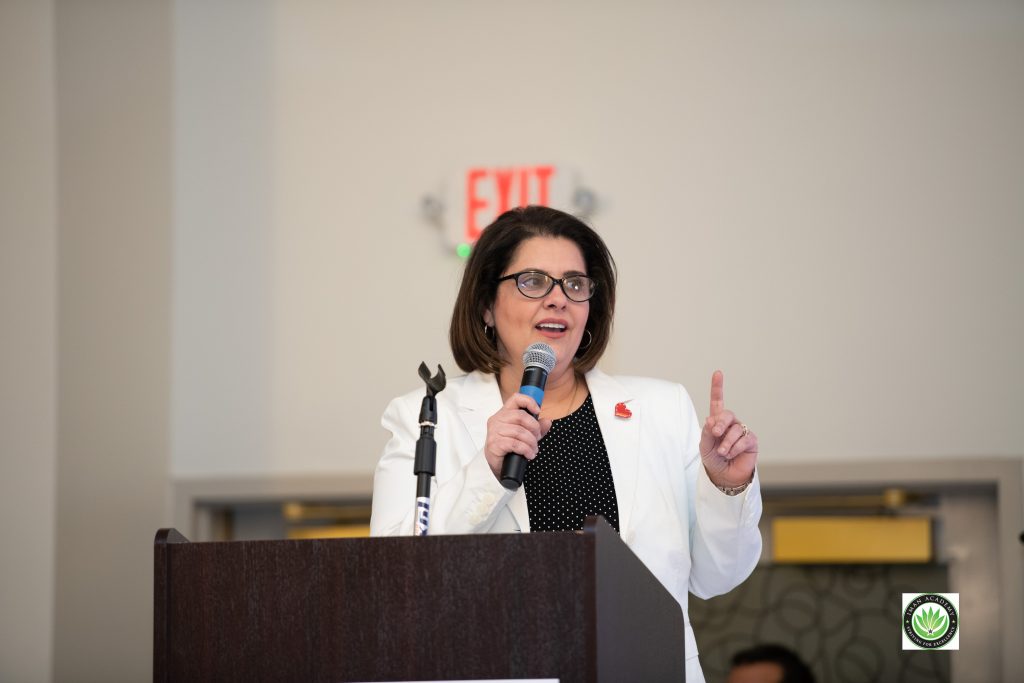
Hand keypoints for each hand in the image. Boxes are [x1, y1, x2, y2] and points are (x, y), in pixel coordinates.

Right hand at [484, 393, 552, 479]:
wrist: (500, 467)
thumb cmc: (511, 448)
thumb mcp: (527, 435)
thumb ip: (537, 427)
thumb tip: (547, 421)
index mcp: (504, 414)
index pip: (515, 399)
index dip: (528, 401)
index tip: (537, 410)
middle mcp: (496, 420)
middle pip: (520, 416)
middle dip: (534, 428)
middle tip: (537, 437)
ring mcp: (494, 432)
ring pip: (519, 431)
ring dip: (531, 442)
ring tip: (533, 449)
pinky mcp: (494, 444)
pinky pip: (515, 444)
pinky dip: (526, 450)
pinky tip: (529, 454)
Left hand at [699, 370, 757, 487]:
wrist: (724, 476)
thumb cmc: (713, 460)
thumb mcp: (704, 447)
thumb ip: (706, 433)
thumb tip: (710, 419)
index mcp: (716, 421)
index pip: (717, 402)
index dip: (717, 387)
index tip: (718, 373)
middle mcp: (730, 424)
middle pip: (727, 414)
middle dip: (720, 423)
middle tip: (715, 433)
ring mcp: (741, 432)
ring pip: (735, 430)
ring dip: (726, 442)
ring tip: (722, 453)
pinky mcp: (751, 441)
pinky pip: (744, 440)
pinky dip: (735, 448)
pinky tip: (731, 454)